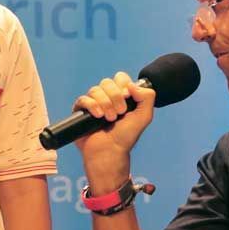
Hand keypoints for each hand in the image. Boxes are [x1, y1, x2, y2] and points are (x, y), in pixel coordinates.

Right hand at [73, 72, 156, 189]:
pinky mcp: (81, 111)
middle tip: (119, 113)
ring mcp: (93, 103)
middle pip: (107, 82)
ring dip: (105, 104)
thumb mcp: (144, 116)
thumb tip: (130, 84)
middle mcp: (107, 97)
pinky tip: (98, 116)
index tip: (127, 99)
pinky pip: (83, 99)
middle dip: (115, 97)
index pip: (120, 77)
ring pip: (95, 89)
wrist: (110, 151)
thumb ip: (147, 96)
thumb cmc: (126, 137)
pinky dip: (92, 106)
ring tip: (109, 119)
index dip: (123, 85)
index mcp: (121, 96)